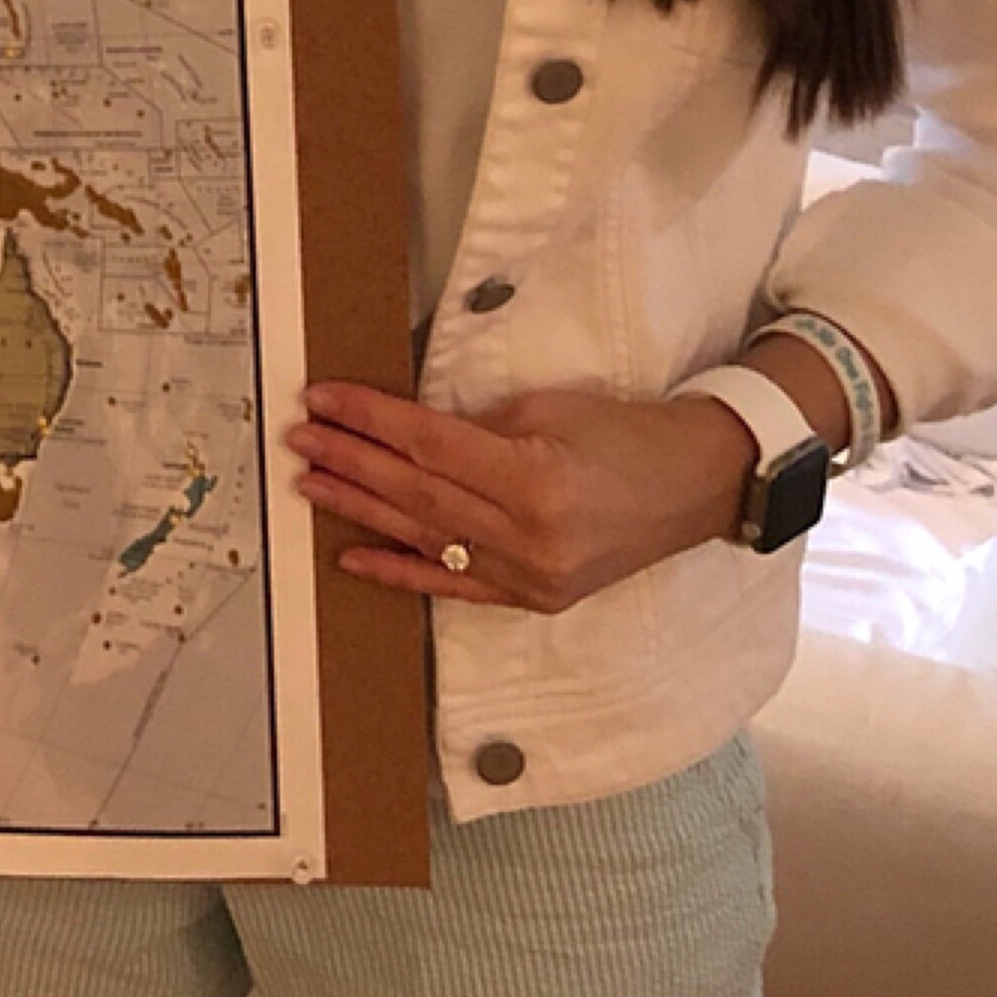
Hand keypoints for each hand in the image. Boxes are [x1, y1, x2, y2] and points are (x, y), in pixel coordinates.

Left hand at [286, 378, 755, 611]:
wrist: (696, 485)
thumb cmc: (624, 432)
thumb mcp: (547, 409)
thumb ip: (473, 428)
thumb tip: (403, 432)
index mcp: (533, 480)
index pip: (428, 445)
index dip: (369, 420)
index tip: (322, 398)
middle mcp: (528, 537)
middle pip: (417, 492)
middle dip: (351, 461)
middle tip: (301, 438)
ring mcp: (531, 576)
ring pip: (425, 537)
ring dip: (361, 509)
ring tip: (310, 483)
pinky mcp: (535, 598)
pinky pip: (454, 585)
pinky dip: (401, 571)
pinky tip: (352, 556)